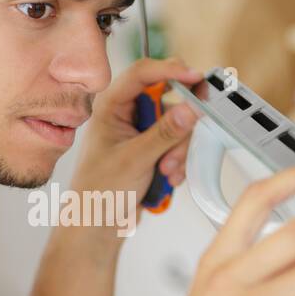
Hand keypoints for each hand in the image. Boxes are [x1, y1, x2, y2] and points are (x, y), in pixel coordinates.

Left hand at [70, 57, 204, 212]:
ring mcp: (142, 129)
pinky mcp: (154, 146)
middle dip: (178, 126)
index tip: (196, 78)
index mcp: (110, 105)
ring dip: (179, 149)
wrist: (98, 225)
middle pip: (169, 97)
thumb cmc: (99, 192)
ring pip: (179, 123)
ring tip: (167, 172)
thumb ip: (164, 133)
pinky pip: (180, 142)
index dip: (172, 70)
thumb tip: (190, 108)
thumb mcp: (134, 160)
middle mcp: (127, 112)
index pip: (144, 72)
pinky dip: (179, 159)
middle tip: (177, 146)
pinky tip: (169, 177)